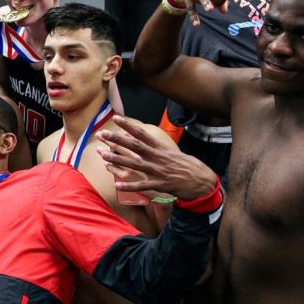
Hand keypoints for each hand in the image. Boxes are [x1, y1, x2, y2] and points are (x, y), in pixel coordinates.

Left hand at [96, 116, 216, 200]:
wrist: (202, 180)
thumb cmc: (186, 166)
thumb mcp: (172, 152)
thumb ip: (156, 147)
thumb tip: (143, 140)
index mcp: (160, 148)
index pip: (141, 133)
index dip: (128, 125)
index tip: (116, 118)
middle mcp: (157, 157)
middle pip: (134, 146)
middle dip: (117, 139)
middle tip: (101, 134)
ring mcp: (158, 171)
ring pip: (134, 163)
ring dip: (118, 159)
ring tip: (103, 155)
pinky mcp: (160, 184)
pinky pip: (142, 185)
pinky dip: (129, 185)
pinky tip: (117, 185)